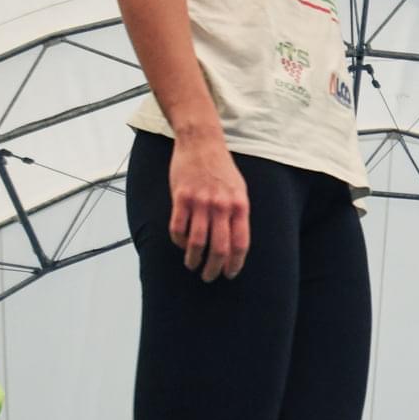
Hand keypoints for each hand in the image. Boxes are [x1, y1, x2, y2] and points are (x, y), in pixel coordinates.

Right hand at [169, 132, 249, 279]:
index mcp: (240, 206)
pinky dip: (178, 241)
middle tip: (209, 277)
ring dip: (193, 259)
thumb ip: (238, 214)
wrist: (201, 142)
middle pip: (219, 248)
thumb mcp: (239, 190)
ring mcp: (200, 202)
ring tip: (192, 265)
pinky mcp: (181, 197)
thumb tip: (235, 243)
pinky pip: (178, 228)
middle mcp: (221, 206)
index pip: (240, 244)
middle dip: (214, 268)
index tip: (230, 274)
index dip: (235, 264)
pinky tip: (180, 245)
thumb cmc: (221, 168)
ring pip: (196, 242)